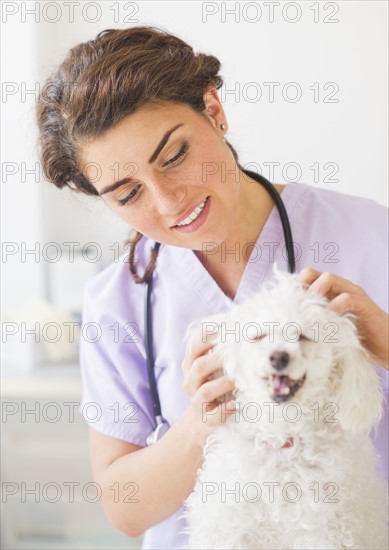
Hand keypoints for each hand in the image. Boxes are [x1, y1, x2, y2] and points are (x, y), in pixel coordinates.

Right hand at [181, 327, 235, 446]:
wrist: (202, 421)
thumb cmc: (213, 386)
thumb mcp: (212, 368)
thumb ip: (221, 352)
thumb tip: (243, 328)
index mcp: (191, 365)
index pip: (194, 346)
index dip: (208, 337)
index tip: (226, 330)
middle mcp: (191, 382)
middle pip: (199, 366)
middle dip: (218, 360)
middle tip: (238, 356)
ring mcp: (197, 403)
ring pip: (206, 391)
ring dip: (224, 384)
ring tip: (240, 380)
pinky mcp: (206, 421)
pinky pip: (213, 417)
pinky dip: (224, 411)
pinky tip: (236, 405)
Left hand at [297, 268, 388, 370]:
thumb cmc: (359, 339)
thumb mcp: (332, 328)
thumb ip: (316, 322)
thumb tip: (290, 328)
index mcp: (333, 292)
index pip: (310, 277)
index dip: (296, 286)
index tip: (285, 302)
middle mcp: (343, 289)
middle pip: (316, 273)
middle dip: (303, 285)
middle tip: (295, 304)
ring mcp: (354, 294)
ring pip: (329, 278)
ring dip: (315, 291)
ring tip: (308, 309)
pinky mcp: (365, 306)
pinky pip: (347, 298)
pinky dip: (334, 305)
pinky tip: (328, 318)